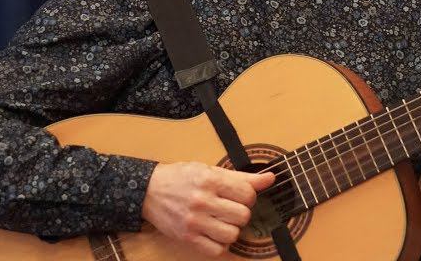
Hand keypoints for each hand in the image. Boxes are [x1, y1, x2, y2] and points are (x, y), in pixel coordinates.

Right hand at [141, 161, 274, 255]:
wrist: (150, 191)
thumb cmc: (181, 178)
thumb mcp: (210, 170)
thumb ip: (241, 177)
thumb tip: (270, 178)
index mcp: (210, 180)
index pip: (247, 194)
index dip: (249, 197)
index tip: (240, 196)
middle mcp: (202, 201)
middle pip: (242, 216)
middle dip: (241, 213)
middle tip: (231, 209)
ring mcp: (194, 221)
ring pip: (232, 234)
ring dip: (232, 230)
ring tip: (223, 222)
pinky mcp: (187, 238)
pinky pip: (217, 250)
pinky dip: (221, 245)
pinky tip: (215, 234)